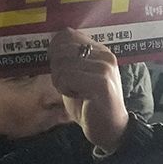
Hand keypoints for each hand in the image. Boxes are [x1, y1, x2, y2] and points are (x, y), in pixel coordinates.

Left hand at [48, 29, 127, 151]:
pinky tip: (77, 96)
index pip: (68, 34)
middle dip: (56, 68)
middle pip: (62, 48)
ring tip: (73, 91)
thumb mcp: (77, 77)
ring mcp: (104, 68)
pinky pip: (67, 77)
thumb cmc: (90, 104)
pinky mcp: (101, 83)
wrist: (110, 129)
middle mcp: (104, 55)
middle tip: (66, 84)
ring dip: (60, 81)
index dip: (55, 49)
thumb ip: (68, 61)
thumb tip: (52, 45)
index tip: (58, 66)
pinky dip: (65, 89)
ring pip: (62, 64)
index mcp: (100, 51)